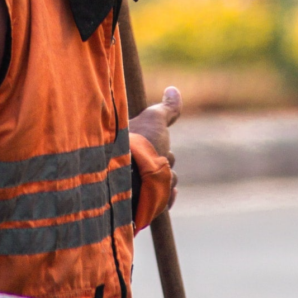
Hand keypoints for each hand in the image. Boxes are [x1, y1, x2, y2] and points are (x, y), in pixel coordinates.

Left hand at [129, 86, 181, 207]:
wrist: (123, 172)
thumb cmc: (138, 144)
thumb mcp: (154, 120)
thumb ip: (166, 108)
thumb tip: (174, 89)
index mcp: (133, 153)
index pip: (162, 152)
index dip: (162, 148)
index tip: (156, 146)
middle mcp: (132, 171)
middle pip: (166, 169)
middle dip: (164, 165)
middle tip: (151, 162)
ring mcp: (136, 190)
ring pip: (168, 185)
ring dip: (165, 181)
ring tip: (149, 178)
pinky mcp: (140, 208)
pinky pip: (165, 203)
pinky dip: (166, 199)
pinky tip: (160, 195)